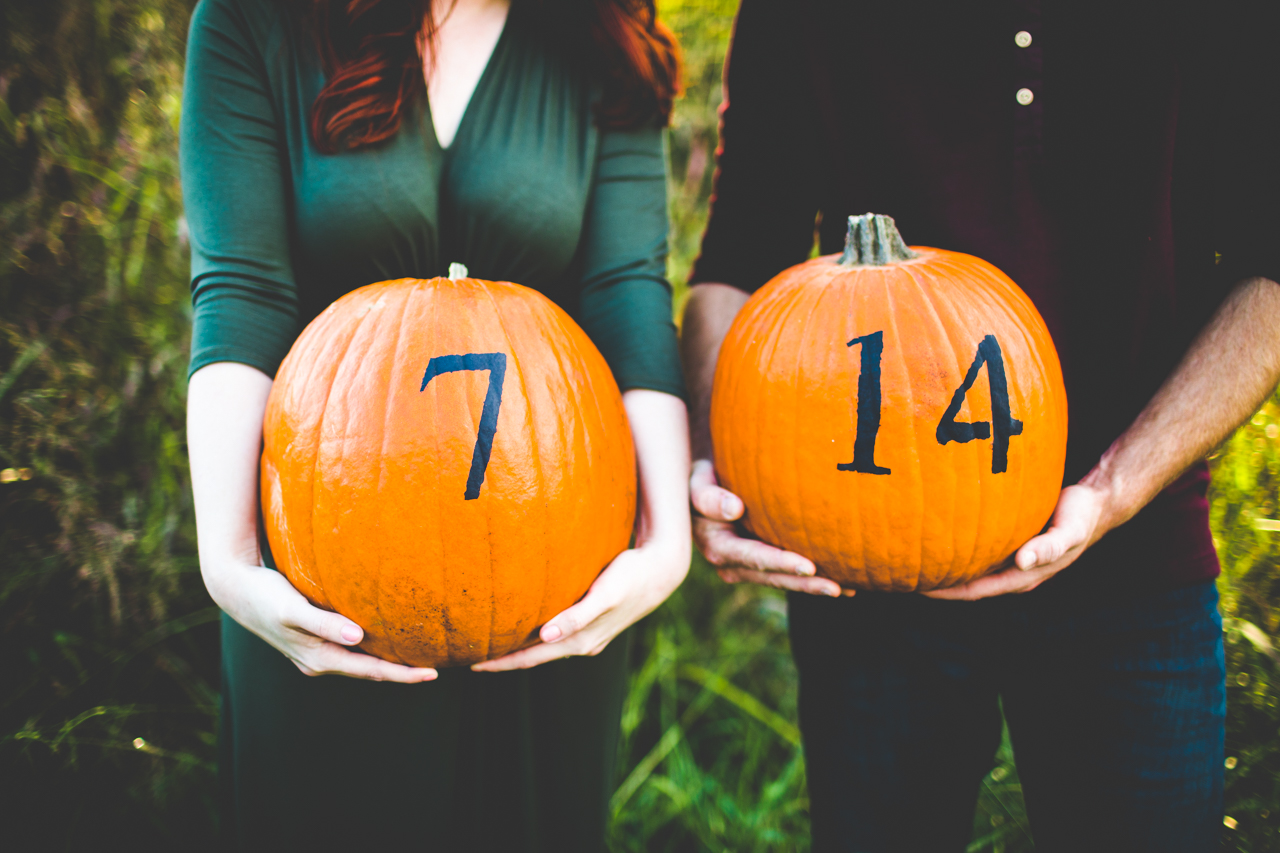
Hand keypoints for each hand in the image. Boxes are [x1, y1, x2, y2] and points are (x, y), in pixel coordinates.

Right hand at [203, 560, 438, 681]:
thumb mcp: (292, 608)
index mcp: (318, 658)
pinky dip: (371, 650)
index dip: (402, 674)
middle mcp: (318, 661)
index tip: (432, 673)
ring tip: (418, 657)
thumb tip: (358, 638)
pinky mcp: (313, 640)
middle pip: (370, 671)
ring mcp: (315, 653)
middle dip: (401, 673)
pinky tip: (385, 639)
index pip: (371, 671)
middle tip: (436, 668)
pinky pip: (351, 651)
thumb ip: (324, 623)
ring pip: (360, 663)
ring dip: (388, 663)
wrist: (235, 588)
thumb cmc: (265, 595)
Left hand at [471, 538, 689, 670]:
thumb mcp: (606, 594)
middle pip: (535, 656)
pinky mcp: (594, 622)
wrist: (662, 570)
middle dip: (505, 659)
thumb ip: (577, 615)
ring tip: (493, 644)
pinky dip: (538, 636)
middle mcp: (583, 643)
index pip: (532, 657)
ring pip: (546, 647)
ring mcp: (589, 635)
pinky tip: (529, 626)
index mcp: (581, 641)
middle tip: (472, 657)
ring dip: (520, 649)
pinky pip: (558, 634)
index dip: (502, 662)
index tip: (473, 664)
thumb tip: (545, 635)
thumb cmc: (631, 576)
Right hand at [689, 459, 844, 596]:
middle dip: (805, 584)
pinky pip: (787, 574)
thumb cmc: (702, 480)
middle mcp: (731, 564)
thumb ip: (708, 496)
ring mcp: (747, 568)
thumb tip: (735, 509)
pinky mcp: (760, 565)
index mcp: (717, 546)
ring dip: (813, 586)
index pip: (754, 557)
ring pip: (784, 580)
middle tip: (838, 588)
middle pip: (774, 577)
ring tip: (848, 590)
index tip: (809, 566)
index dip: (781, 563)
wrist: (702, 489)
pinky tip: (843, 582)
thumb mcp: (696, 483)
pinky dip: (812, 578)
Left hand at [924, 481, 1112, 600]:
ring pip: (969, 569)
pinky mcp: (1008, 544)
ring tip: (910, 559)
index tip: (914, 586)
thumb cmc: (1081, 516)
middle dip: (936, 583)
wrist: (1095, 503)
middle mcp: (1012, 573)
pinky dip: (956, 549)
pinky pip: (976, 552)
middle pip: (966, 585)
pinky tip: (936, 535)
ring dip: (944, 567)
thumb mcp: (1069, 531)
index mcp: (1022, 577)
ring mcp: (1009, 561)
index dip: (944, 591)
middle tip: (900, 575)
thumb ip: (1048, 547)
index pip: (974, 591)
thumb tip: (1023, 562)